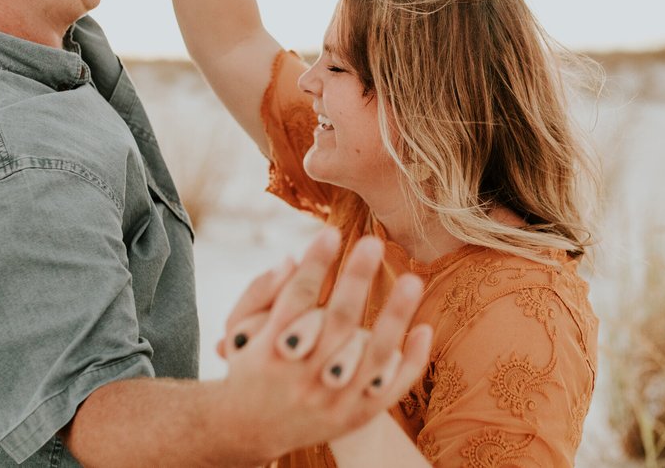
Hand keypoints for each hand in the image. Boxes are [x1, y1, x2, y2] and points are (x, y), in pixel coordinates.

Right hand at [215, 229, 432, 459]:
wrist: (250, 432)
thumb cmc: (252, 365)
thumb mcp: (240, 330)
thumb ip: (260, 292)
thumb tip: (291, 259)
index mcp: (271, 349)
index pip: (297, 298)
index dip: (315, 264)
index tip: (331, 232)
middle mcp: (303, 375)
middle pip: (337, 322)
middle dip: (355, 280)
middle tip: (373, 243)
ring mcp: (333, 399)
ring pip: (371, 356)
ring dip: (394, 316)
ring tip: (413, 279)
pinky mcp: (356, 416)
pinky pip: (390, 388)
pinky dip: (410, 360)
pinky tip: (424, 329)